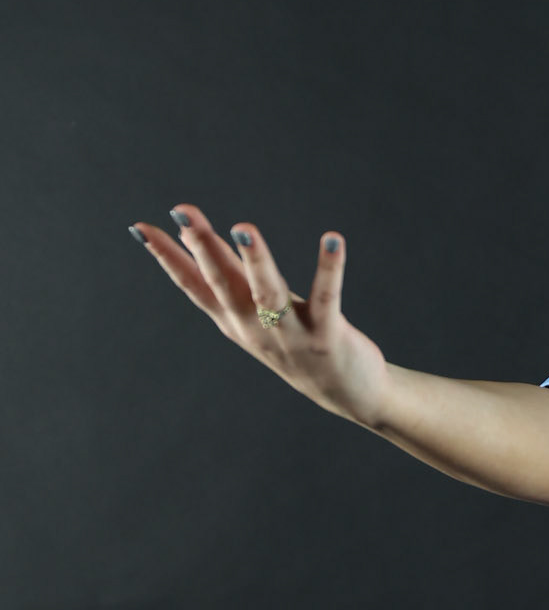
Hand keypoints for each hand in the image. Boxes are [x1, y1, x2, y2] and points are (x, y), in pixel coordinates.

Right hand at [130, 205, 392, 428]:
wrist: (345, 393)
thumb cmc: (295, 343)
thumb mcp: (253, 311)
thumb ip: (226, 274)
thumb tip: (189, 235)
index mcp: (233, 320)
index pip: (193, 284)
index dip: (167, 257)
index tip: (141, 227)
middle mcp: (254, 327)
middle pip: (224, 284)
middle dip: (203, 248)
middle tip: (183, 215)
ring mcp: (289, 335)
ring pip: (268, 293)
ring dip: (255, 259)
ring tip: (244, 228)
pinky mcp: (326, 337)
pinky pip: (327, 298)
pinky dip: (329, 268)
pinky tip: (333, 239)